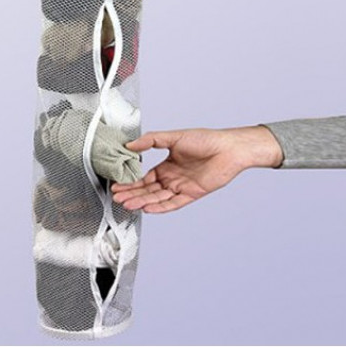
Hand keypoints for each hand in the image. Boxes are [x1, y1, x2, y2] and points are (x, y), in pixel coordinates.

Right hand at [112, 126, 282, 213]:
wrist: (228, 148)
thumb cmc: (206, 139)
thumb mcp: (174, 137)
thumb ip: (151, 140)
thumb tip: (130, 144)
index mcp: (167, 165)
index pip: (144, 178)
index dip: (131, 182)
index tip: (117, 184)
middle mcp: (173, 178)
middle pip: (148, 190)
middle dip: (132, 194)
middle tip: (117, 198)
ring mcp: (181, 187)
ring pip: (157, 198)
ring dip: (142, 202)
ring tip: (127, 204)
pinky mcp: (192, 194)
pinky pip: (173, 204)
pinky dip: (160, 207)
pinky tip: (148, 209)